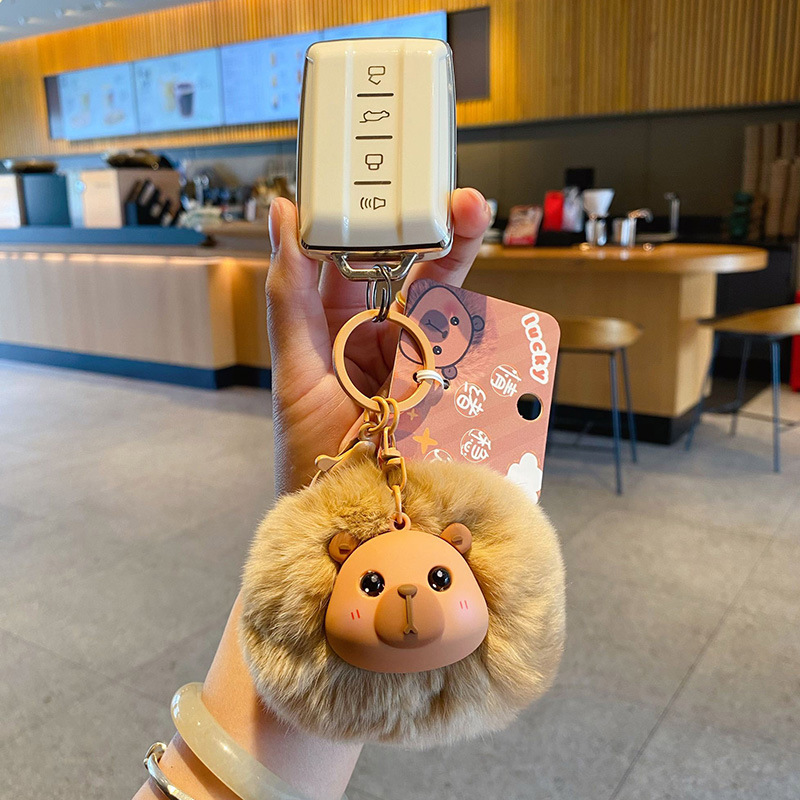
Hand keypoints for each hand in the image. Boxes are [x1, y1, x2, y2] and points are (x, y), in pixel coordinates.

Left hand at [266, 188, 491, 494]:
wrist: (347, 510)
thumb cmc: (307, 444)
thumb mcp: (295, 363)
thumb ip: (290, 290)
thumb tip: (279, 211)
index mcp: (335, 316)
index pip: (357, 251)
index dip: (371, 214)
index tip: (384, 177)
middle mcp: (377, 329)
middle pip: (410, 264)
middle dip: (431, 226)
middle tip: (450, 192)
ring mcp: (414, 352)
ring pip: (442, 293)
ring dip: (459, 254)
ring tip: (472, 213)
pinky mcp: (445, 380)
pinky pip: (465, 339)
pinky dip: (480, 311)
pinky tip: (487, 282)